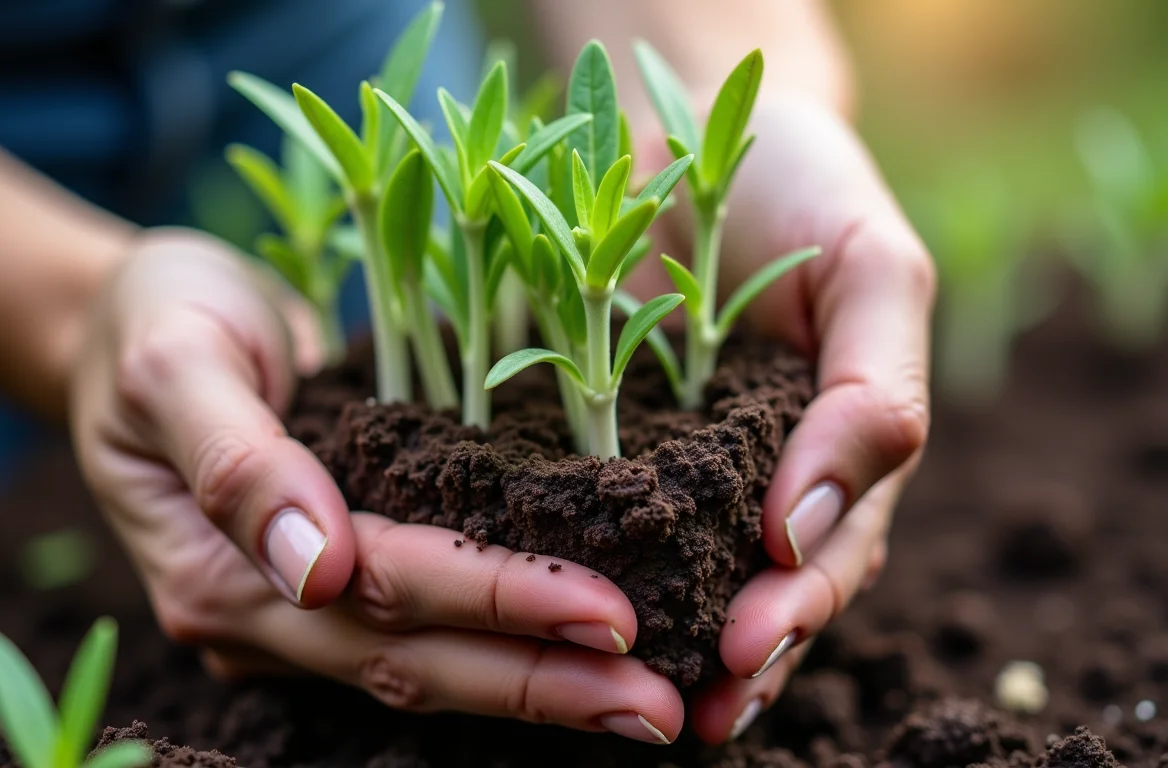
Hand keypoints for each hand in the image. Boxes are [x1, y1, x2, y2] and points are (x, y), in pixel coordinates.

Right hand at [69, 228, 683, 743]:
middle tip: (659, 704)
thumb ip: (236, 460)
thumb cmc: (154, 319)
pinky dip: (502, 649)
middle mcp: (263, 612)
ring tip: (644, 702)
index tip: (610, 614)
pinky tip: (577, 660)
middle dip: (540, 683)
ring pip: (424, 664)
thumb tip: (312, 567)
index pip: (384, 594)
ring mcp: (291, 611)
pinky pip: (419, 634)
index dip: (497, 602)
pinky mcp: (322, 592)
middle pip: (415, 660)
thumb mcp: (173, 362)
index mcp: (219, 568)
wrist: (127, 319)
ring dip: (535, 688)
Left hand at [634, 93, 934, 742]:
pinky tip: (553, 606)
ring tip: (634, 703)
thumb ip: (872, 396)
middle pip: (760, 588)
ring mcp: (677, 460)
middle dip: (732, 655)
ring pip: (677, 570)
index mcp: (839, 450)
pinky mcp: (596, 434)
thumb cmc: (804, 188)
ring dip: (660, 640)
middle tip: (697, 714)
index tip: (747, 649)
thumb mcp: (874, 270)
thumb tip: (803, 529)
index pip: (833, 554)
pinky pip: (591, 508)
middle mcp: (760, 471)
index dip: (798, 609)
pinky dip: (579, 560)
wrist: (691, 124)